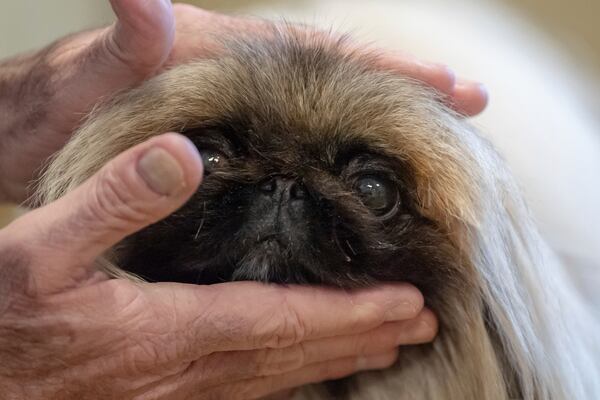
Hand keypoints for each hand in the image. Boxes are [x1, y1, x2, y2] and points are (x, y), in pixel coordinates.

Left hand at [0, 0, 486, 202]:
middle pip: (341, 83)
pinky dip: (331, 163)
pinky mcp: (227, 148)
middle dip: (405, 98)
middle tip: (470, 114)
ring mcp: (239, 117)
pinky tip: (354, 187)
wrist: (38, 135)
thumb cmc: (60, 106)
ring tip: (430, 156)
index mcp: (227, 58)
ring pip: (323, 119)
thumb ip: (125, 45)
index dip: (392, 74)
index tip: (456, 89)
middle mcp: (244, 83)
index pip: (326, 58)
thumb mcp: (92, 77)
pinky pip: (292, 151)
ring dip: (377, 133)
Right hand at [0, 133, 436, 398]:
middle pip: (295, 357)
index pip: (283, 323)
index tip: (405, 303)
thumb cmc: (4, 315)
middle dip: (363, 339)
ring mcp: (174, 393)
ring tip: (384, 348)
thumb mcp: (41, 245)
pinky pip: (243, 392)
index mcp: (167, 330)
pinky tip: (304, 372)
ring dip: (335, 361)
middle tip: (420, 325)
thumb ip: (115, 200)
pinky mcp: (159, 398)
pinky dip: (288, 379)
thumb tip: (182, 156)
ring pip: (276, 380)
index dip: (348, 314)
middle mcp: (183, 371)